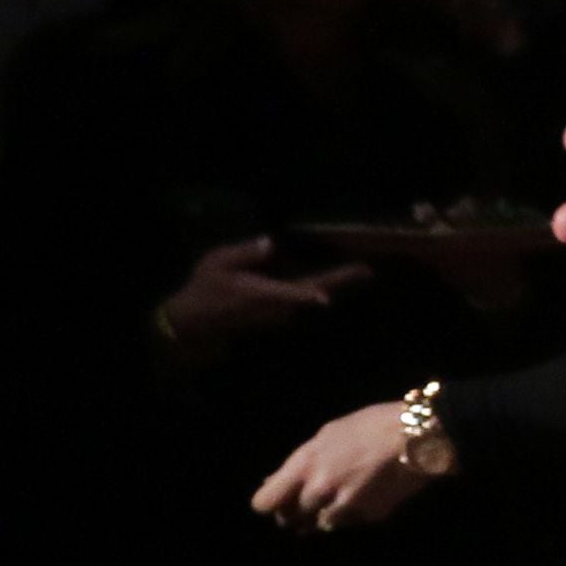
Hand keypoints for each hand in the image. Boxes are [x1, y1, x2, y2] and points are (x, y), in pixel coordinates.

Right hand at [161, 235, 368, 354]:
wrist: (198, 321)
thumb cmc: (206, 289)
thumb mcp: (217, 262)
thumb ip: (245, 253)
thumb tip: (270, 244)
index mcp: (262, 294)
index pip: (290, 294)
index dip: (309, 294)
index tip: (326, 296)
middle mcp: (277, 308)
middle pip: (314, 292)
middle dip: (341, 282)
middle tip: (367, 270)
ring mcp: (282, 314)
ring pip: (312, 297)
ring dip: (335, 285)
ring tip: (360, 272)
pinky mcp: (282, 316)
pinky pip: (305, 300)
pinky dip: (321, 289)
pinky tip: (337, 280)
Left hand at [254, 402, 436, 532]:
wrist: (419, 437)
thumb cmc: (371, 426)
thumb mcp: (327, 435)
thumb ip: (301, 462)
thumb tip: (276, 483)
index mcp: (305, 465)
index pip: (265, 502)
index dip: (270, 504)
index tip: (278, 502)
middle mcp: (320, 490)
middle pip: (292, 518)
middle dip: (298, 511)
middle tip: (311, 501)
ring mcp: (346, 506)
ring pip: (321, 525)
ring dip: (323, 516)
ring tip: (339, 499)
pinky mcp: (370, 516)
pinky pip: (350, 523)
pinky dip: (352, 515)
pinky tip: (365, 496)